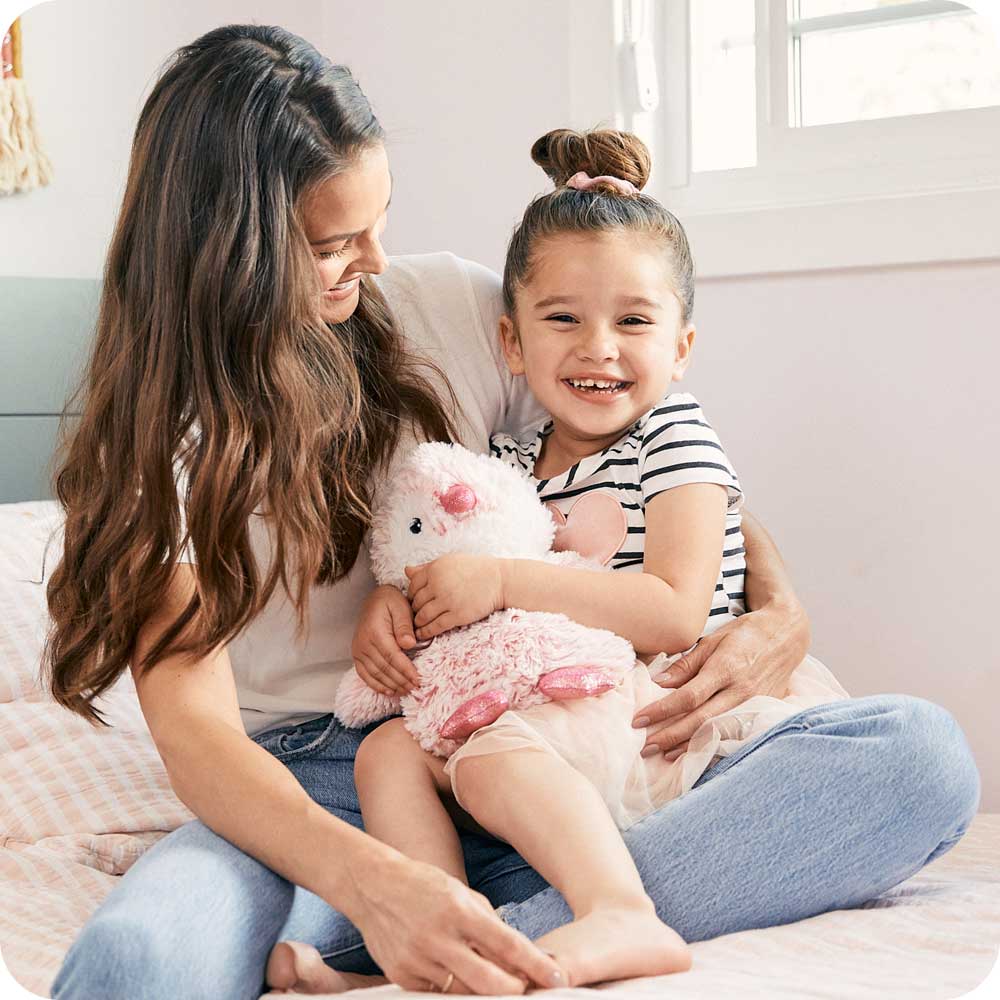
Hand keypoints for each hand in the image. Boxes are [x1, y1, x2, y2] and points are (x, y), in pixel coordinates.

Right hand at [350, 852, 564, 993]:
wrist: (372, 885)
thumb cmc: (423, 884)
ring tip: (500, 985)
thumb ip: (487, 922)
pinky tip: (461, 978)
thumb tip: (515, 954)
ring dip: (485, 992)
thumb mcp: (460, 891)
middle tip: (530, 990)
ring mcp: (418, 959)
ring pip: (464, 993)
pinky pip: (437, 993)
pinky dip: (453, 989)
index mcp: (459, 909)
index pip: (508, 945)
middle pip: (489, 981)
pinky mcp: (402, 976)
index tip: (558, 978)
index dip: (536, 965)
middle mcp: (439, 937)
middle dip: (515, 990)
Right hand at [351, 585, 419, 695]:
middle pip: (384, 668)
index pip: (393, 657)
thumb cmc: (390, 601)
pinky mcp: (357, 655)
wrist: (374, 599)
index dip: (406, 671)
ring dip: (391, 685)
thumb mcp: (400, 607)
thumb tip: (409, 644)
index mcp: (375, 632)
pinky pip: (364, 674)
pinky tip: (389, 691)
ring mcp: (358, 650)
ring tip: (406, 691)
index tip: (418, 680)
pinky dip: (376, 685)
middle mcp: (363, 643)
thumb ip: (404, 626)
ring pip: (375, 674)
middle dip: (401, 681)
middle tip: (416, 688)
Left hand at [406, 554, 503, 640]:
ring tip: (418, 625)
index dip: (411, 594)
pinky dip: (426, 632)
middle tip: (414, 615)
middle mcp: (439, 584)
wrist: (499, 580)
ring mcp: (448, 601)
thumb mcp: (450, 561)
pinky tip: (422, 634)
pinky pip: (435, 627)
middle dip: (413, 610)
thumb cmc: (475, 569)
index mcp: (436, 569)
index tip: (414, 600)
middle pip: (416, 602)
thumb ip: (427, 567)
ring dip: (418, 622)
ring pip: (423, 616)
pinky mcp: (457, 615)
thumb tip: (406, 570)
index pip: (413, 585)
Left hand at [633, 600, 809, 755]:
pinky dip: (713, 743)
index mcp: (726, 668)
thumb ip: (686, 664)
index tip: (639, 720)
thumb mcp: (712, 640)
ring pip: (717, 731)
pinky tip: (695, 751)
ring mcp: (755, 703)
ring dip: (689, 745)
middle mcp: (741, 690)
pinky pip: (733, 732)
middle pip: (701, 720)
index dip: (662, 711)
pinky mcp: (763, 710)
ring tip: (664, 755)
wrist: (787, 633)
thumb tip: (658, 684)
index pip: (688, 697)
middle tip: (645, 747)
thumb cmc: (745, 633)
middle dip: (670, 736)